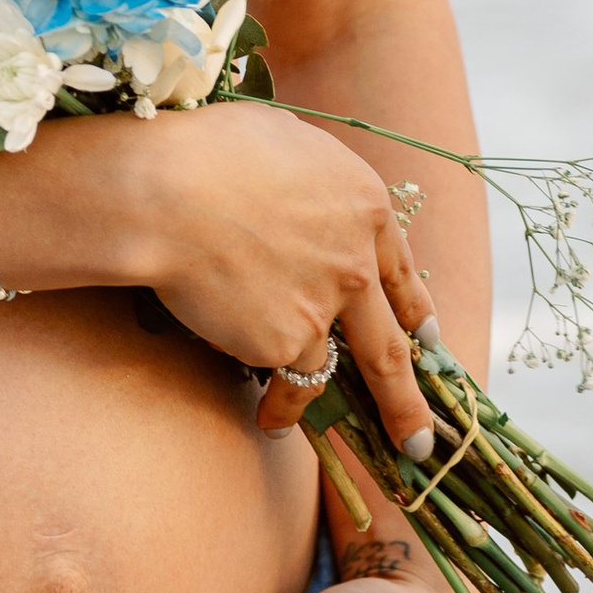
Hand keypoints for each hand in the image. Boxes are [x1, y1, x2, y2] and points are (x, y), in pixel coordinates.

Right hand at [121, 100, 438, 460]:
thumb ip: (312, 180)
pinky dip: (280, 406)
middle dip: (412, 395)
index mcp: (364, 206)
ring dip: (375, 415)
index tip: (426, 338)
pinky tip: (270, 420)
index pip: (400, 270)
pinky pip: (290, 381)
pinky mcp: (286, 340)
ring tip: (380, 451)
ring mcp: (326, 305)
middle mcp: (358, 261)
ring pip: (351, 371)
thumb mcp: (286, 141)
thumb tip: (305, 191)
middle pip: (394, 339)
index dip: (413, 309)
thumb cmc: (208, 151)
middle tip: (425, 435)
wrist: (166, 191)